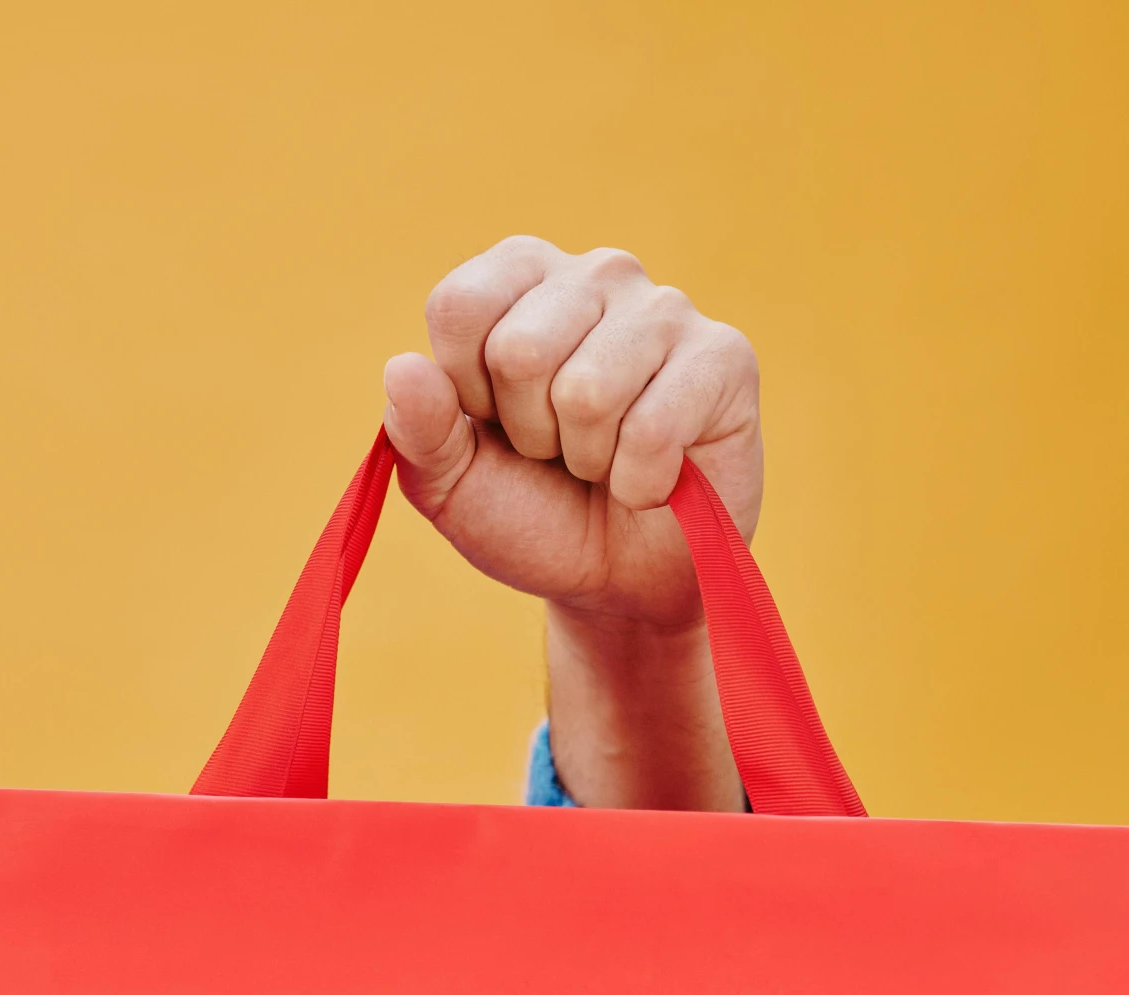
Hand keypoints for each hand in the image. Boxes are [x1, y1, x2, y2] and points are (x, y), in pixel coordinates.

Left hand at [384, 238, 760, 810]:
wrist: (619, 586)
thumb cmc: (535, 518)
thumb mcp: (453, 486)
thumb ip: (418, 430)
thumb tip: (402, 368)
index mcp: (520, 279)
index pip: (461, 306)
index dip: (467, 394)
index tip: (496, 427)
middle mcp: (595, 274)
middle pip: (519, 350)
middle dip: (530, 433)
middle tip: (560, 453)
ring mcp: (664, 310)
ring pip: (588, 391)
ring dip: (589, 459)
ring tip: (606, 462)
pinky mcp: (725, 357)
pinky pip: (653, 428)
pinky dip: (641, 483)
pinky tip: (656, 480)